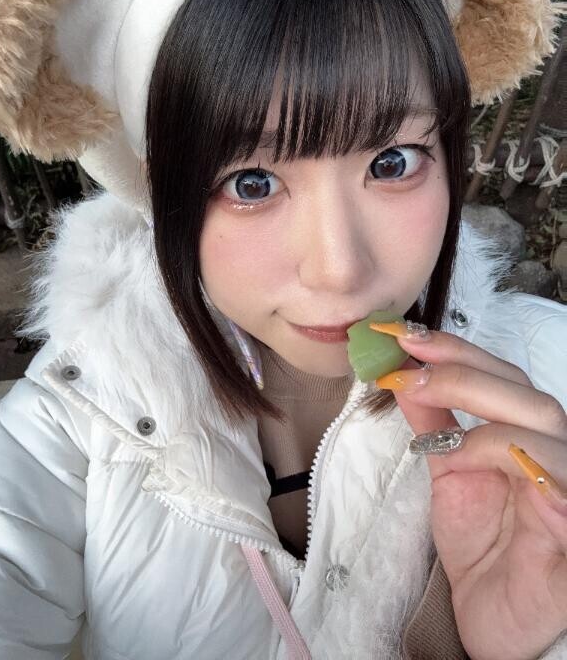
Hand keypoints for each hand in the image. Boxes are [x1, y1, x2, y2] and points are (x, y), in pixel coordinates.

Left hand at [372, 325, 566, 659]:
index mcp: (528, 435)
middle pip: (527, 393)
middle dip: (464, 372)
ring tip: (433, 431)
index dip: (456, 349)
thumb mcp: (449, 471)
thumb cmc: (482, 544)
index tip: (404, 336)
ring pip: (546, 424)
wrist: (489, 617)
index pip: (503, 376)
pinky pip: (557, 483)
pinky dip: (510, 460)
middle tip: (408, 371)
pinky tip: (465, 461)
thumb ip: (434, 419)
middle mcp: (555, 453)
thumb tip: (402, 370)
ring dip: (482, 414)